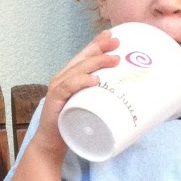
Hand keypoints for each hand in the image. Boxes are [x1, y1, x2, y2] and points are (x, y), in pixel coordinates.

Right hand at [32, 31, 120, 156]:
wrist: (52, 144)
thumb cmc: (72, 125)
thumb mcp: (90, 107)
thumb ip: (101, 98)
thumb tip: (127, 96)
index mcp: (70, 77)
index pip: (83, 57)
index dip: (97, 44)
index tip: (112, 35)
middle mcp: (62, 78)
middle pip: (82, 59)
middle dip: (100, 48)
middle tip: (117, 43)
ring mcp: (57, 88)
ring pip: (77, 70)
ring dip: (96, 63)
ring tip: (114, 60)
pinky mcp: (54, 101)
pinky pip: (68, 87)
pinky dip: (81, 82)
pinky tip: (94, 80)